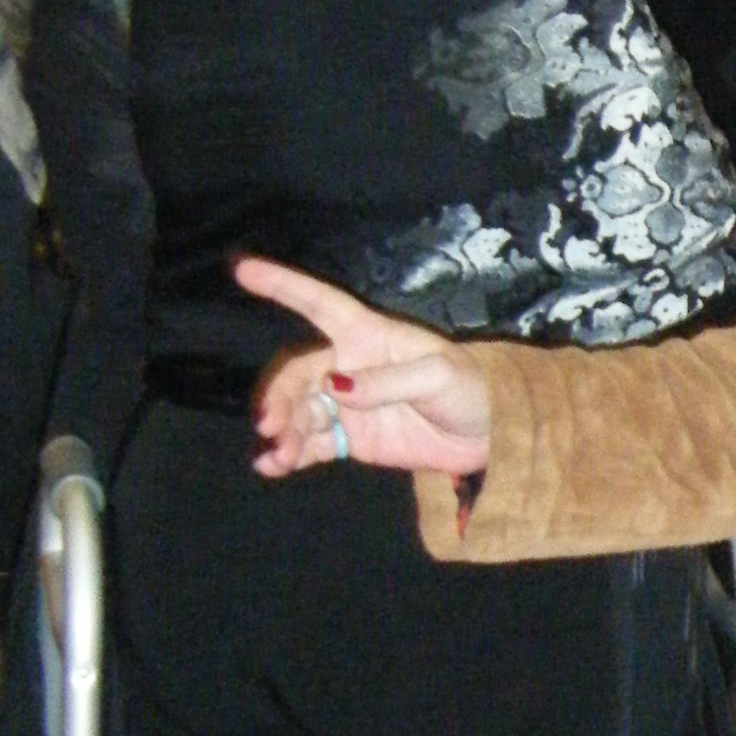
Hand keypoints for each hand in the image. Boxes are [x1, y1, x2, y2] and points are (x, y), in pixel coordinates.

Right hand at [236, 258, 494, 477]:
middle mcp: (350, 366)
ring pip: (299, 412)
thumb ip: (387, 381)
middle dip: (278, 396)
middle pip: (297, 373)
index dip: (282, 285)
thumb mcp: (439, 376)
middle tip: (271, 426)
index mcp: (369, 335)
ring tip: (277, 455)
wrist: (493, 437)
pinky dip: (289, 455)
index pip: (319, 304)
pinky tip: (273, 467)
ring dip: (282, 431)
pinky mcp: (353, 439)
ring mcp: (349, 405)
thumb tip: (336, 388)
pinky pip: (312, 444)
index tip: (242, 268)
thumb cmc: (473, 389)